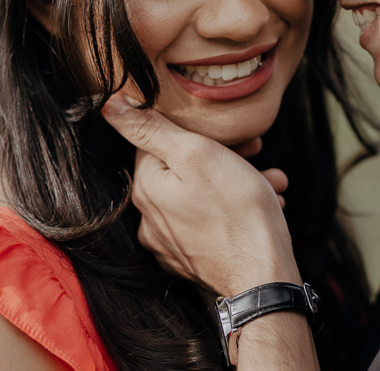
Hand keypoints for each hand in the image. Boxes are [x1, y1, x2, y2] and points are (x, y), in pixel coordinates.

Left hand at [101, 94, 301, 294]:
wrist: (262, 276)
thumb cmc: (236, 211)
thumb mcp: (196, 153)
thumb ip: (151, 127)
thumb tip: (110, 104)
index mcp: (145, 189)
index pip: (157, 143)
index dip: (195, 130)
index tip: (226, 132)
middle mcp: (151, 219)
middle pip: (181, 169)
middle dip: (221, 156)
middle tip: (254, 152)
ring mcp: (171, 244)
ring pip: (202, 197)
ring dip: (236, 182)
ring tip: (269, 181)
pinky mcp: (194, 260)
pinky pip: (211, 223)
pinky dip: (235, 210)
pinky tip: (265, 204)